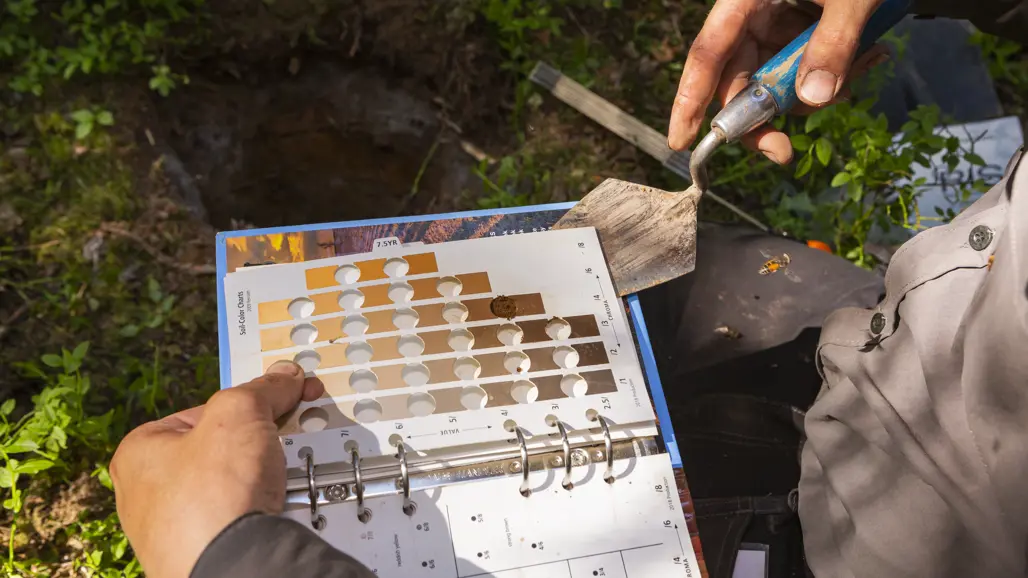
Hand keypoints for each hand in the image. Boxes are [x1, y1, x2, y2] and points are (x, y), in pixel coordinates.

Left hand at [111, 361, 323, 577]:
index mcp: (138, 453)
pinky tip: (272, 510)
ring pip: (229, 488)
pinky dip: (258, 512)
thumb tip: (283, 377)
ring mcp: (169, 531)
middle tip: (281, 440)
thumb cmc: (213, 494)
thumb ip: (263, 389)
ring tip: (277, 480)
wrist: (231, 568)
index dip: (246, 405)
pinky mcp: (197, 556)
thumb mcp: (241, 413)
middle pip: (216, 449)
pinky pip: (235, 521)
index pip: (202, 412)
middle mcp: (144, 494)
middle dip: (256, 443)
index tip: (276, 403)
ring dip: (260, 479)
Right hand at [668, 0, 890, 163]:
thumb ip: (835, 43)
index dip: (690, 99)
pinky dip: (832, 75)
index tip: (681, 140)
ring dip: (811, 94)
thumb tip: (814, 98)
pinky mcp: (801, 27)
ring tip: (865, 64)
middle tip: (781, 151)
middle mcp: (753, 14)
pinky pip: (802, 67)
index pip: (709, 53)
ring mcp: (777, 22)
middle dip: (761, 117)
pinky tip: (869, 55)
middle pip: (737, 78)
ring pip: (773, 81)